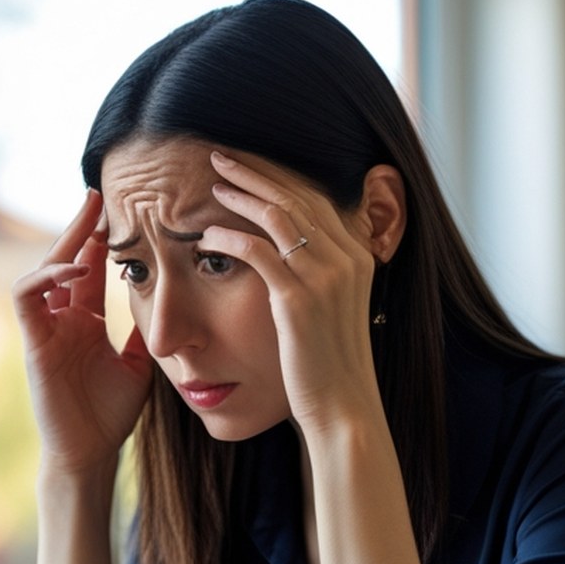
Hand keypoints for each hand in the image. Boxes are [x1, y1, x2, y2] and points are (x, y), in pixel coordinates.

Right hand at [10, 190, 152, 478]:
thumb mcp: (140, 360)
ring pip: (42, 269)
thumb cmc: (112, 414)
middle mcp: (61, 318)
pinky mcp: (32, 342)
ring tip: (90, 219)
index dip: (102, 238)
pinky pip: (27, 297)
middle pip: (65, 258)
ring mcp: (45, 329)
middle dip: (81, 226)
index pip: (90, 267)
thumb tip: (169, 295)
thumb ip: (145, 327)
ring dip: (63, 242)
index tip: (126, 210)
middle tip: (101, 194)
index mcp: (85, 320)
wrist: (91, 452)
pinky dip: (47, 276)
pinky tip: (76, 266)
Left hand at [199, 151, 385, 437]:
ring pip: (276, 216)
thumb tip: (293, 252)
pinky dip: (228, 239)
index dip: (279, 176)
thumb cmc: (331, 363)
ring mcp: (324, 277)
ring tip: (211, 186)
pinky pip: (256, 252)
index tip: (249, 164)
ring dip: (239, 196)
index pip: (316, 199)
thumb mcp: (336, 309)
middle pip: (295, 196)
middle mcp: (346, 258)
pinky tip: (206, 238)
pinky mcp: (297, 299)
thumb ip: (322, 274)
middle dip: (255, 172)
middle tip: (221, 157)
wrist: (344, 406)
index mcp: (358, 256)